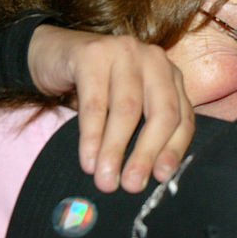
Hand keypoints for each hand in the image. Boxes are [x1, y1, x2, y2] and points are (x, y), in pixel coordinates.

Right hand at [27, 26, 194, 193]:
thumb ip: (142, 131)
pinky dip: (92, 136)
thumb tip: (149, 178)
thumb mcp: (125, 108)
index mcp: (169, 75)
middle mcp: (154, 60)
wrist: (53, 54)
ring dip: (116, 150)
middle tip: (132, 185)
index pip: (183, 117)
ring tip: (106, 179)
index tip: (161, 178)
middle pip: (161, 112)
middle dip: (147, 153)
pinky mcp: (93, 53)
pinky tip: (88, 160)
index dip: (174, 149)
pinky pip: (95, 103)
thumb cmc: (96, 89)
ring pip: (127, 110)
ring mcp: (125, 52)